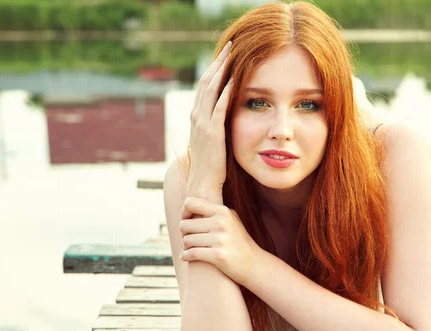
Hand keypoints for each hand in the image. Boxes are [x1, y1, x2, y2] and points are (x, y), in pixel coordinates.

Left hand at [179, 197, 261, 286]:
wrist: (254, 264)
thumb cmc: (238, 242)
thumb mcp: (231, 220)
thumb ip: (213, 211)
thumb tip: (189, 205)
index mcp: (223, 211)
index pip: (190, 203)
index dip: (184, 213)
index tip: (187, 222)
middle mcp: (221, 223)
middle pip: (184, 225)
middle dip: (183, 234)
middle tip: (188, 241)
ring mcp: (220, 239)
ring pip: (186, 240)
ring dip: (184, 247)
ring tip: (188, 250)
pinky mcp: (218, 255)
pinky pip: (191, 253)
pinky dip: (185, 256)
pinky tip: (186, 257)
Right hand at [187, 41, 232, 203]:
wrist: (203, 184)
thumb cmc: (210, 166)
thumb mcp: (211, 142)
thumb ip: (215, 127)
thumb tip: (224, 118)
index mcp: (196, 118)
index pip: (204, 87)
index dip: (213, 70)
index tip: (225, 56)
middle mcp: (196, 117)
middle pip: (205, 82)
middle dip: (218, 62)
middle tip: (230, 46)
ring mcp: (202, 124)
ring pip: (210, 89)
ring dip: (221, 70)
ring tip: (232, 53)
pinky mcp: (212, 133)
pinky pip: (219, 106)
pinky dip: (225, 90)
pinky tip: (234, 77)